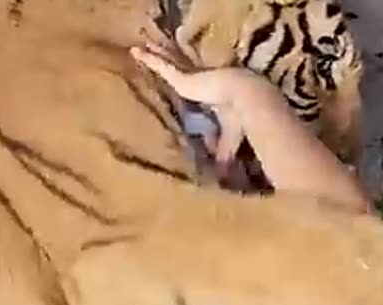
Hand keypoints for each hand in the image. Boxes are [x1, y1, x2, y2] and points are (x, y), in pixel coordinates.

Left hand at [130, 42, 258, 173]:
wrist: (247, 100)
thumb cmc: (241, 120)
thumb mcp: (229, 142)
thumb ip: (221, 155)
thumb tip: (221, 179)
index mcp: (209, 94)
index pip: (193, 83)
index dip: (185, 76)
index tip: (178, 74)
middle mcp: (198, 83)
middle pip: (178, 68)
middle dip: (167, 58)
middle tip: (154, 49)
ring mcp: (188, 77)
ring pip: (167, 62)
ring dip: (155, 54)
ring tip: (139, 47)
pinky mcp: (180, 77)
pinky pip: (160, 66)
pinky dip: (148, 60)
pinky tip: (134, 52)